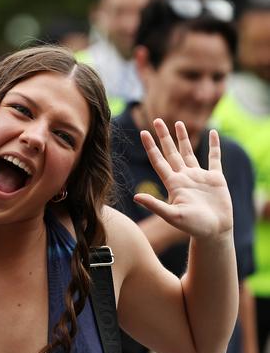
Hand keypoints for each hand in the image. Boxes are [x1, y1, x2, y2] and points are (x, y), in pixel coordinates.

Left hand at [134, 119, 232, 239]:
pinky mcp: (216, 178)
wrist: (214, 232)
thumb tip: (136, 197)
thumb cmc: (193, 227)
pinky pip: (215, 158)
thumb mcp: (172, 216)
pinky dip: (214, 145)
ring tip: (178, 123)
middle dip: (164, 137)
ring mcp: (199, 177)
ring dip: (183, 138)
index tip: (143, 133)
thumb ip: (155, 205)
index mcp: (173, 183)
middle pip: (171, 152)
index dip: (151, 147)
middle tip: (157, 121)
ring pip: (189, 152)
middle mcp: (184, 177)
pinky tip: (213, 133)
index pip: (159, 161)